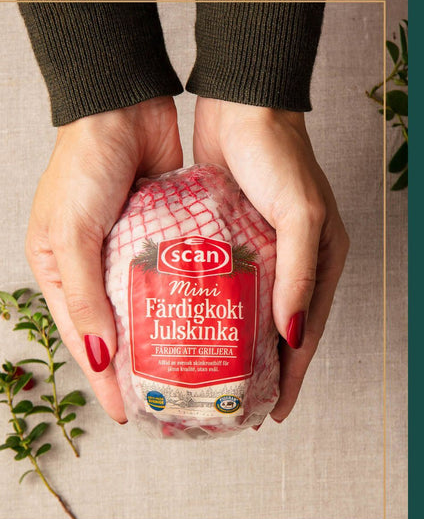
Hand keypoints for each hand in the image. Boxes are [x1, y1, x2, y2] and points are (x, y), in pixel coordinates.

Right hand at [26, 97, 182, 422]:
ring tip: (192, 369)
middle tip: (167, 399)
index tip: (128, 413)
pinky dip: (184, 300)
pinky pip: (172, 277)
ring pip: (147, 307)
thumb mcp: (72, 232)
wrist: (122, 107)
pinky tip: (206, 323)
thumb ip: (84, 297)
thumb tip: (100, 360)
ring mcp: (129, 252)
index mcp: (60, 271)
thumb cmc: (83, 165)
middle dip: (138, 365)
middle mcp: (94, 267)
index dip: (104, 379)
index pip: (83, 338)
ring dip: (164, 336)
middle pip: (117, 329)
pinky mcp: (161, 234)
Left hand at [193, 97, 348, 422]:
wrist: (242, 106)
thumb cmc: (278, 155)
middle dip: (264, 370)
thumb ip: (300, 274)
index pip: (307, 332)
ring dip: (238, 344)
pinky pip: (226, 285)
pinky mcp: (231, 238)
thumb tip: (294, 336)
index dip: (294, 375)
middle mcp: (293, 261)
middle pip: (279, 329)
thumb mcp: (300, 215)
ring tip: (216, 377)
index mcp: (321, 260)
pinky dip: (216, 311)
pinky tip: (197, 330)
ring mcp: (261, 251)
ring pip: (250, 312)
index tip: (274, 411)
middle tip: (240, 404)